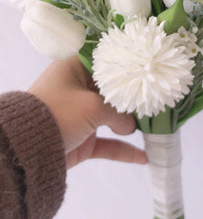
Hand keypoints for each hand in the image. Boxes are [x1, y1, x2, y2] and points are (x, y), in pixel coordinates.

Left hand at [28, 56, 146, 168]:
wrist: (28, 149)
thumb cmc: (59, 112)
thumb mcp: (92, 106)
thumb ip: (118, 113)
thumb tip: (131, 126)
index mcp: (74, 70)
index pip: (105, 62)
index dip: (126, 65)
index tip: (147, 69)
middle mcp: (78, 89)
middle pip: (112, 91)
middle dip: (133, 97)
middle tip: (157, 98)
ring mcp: (81, 116)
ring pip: (113, 117)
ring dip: (131, 123)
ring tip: (155, 123)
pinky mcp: (83, 140)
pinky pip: (108, 143)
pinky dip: (124, 150)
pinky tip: (144, 157)